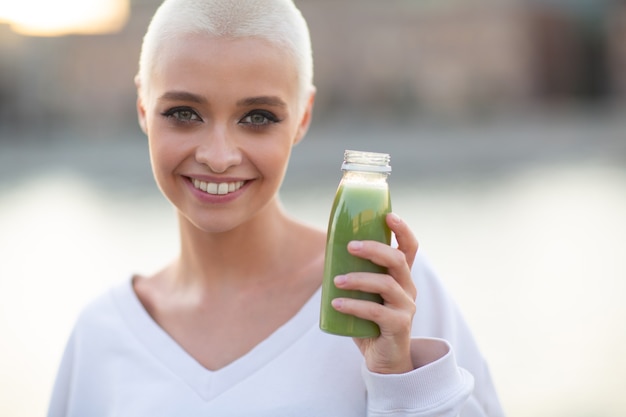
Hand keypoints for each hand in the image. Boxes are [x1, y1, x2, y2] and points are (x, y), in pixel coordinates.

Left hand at [331, 212, 417, 373]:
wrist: (383, 361)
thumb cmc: (369, 323)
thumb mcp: (364, 295)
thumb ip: (353, 275)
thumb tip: (325, 253)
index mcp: (401, 278)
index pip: (410, 248)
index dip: (403, 230)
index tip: (389, 216)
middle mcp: (408, 289)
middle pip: (398, 260)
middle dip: (374, 249)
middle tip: (350, 246)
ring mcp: (405, 308)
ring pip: (386, 284)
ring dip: (359, 279)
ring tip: (336, 281)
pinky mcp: (398, 326)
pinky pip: (375, 312)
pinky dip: (353, 306)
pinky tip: (336, 304)